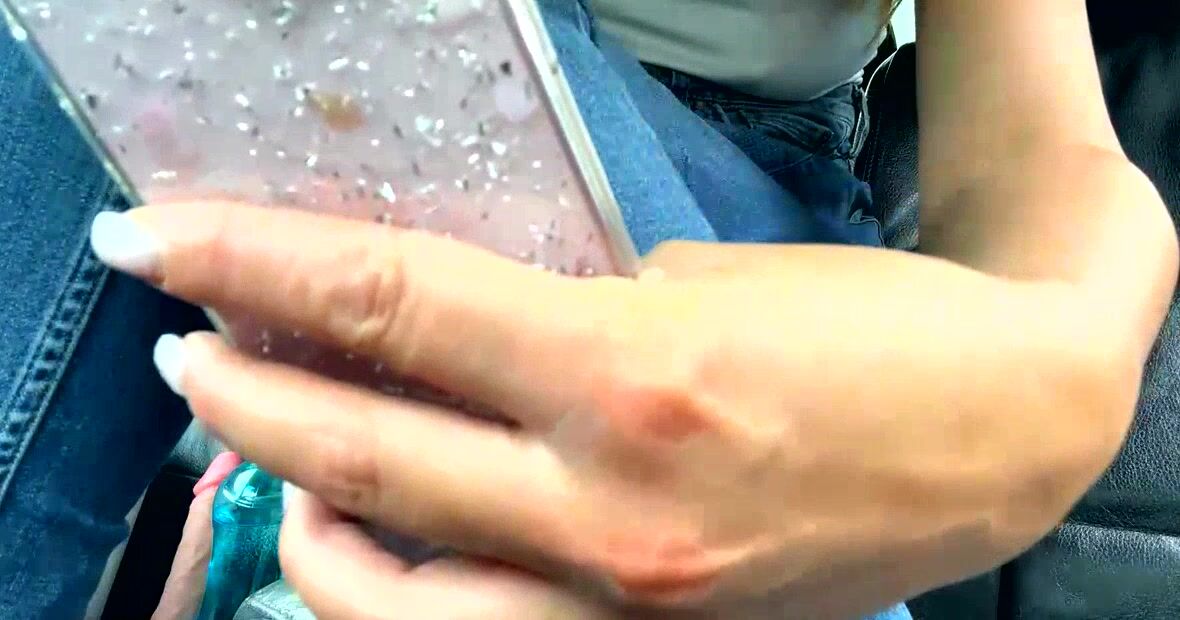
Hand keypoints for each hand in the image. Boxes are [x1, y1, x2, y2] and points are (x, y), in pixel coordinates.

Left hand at [92, 201, 1131, 616]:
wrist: (1006, 432)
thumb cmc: (873, 329)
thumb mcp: (699, 285)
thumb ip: (555, 323)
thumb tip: (431, 341)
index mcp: (630, 375)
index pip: (387, 303)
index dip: (248, 259)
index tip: (154, 236)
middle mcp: (610, 507)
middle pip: (360, 446)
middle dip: (236, 383)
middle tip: (174, 339)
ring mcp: (624, 601)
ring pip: (390, 593)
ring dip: (294, 511)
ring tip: (261, 446)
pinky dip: (387, 592)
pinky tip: (362, 540)